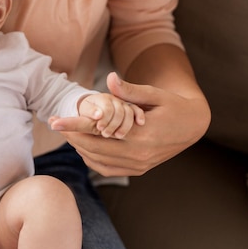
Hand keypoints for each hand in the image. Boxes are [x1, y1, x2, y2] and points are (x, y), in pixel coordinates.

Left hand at [50, 72, 209, 175]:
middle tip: (56, 123)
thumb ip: (129, 90)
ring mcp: (138, 165)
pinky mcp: (138, 170)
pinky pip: (107, 168)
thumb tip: (110, 78)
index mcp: (141, 135)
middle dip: (71, 136)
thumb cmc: (172, 104)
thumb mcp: (155, 93)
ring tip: (69, 132)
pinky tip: (85, 146)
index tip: (54, 122)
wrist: (193, 125)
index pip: (98, 131)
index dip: (74, 126)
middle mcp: (138, 154)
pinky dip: (92, 158)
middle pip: (93, 148)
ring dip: (79, 147)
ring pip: (97, 160)